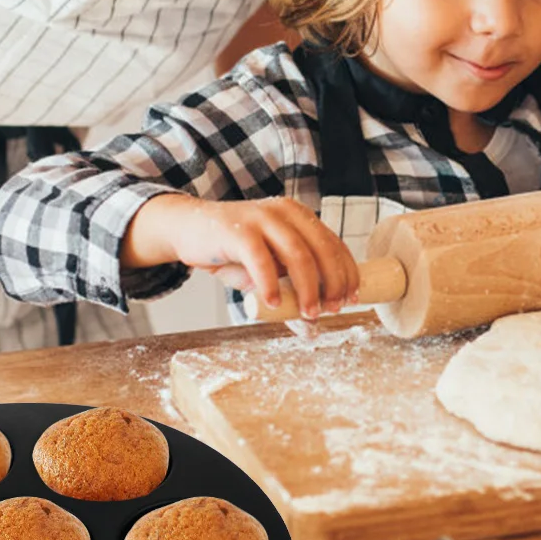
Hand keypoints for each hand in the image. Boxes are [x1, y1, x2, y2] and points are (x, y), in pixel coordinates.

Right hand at [122, 194, 358, 319]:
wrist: (188, 228)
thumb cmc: (231, 251)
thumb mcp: (266, 272)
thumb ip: (288, 292)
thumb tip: (311, 327)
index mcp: (298, 216)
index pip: (334, 244)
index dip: (347, 272)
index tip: (352, 297)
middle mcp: (285, 212)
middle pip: (322, 248)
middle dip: (332, 282)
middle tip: (332, 309)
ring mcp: (261, 218)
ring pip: (297, 254)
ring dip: (307, 288)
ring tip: (309, 312)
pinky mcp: (237, 230)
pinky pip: (260, 259)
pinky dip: (270, 283)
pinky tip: (271, 303)